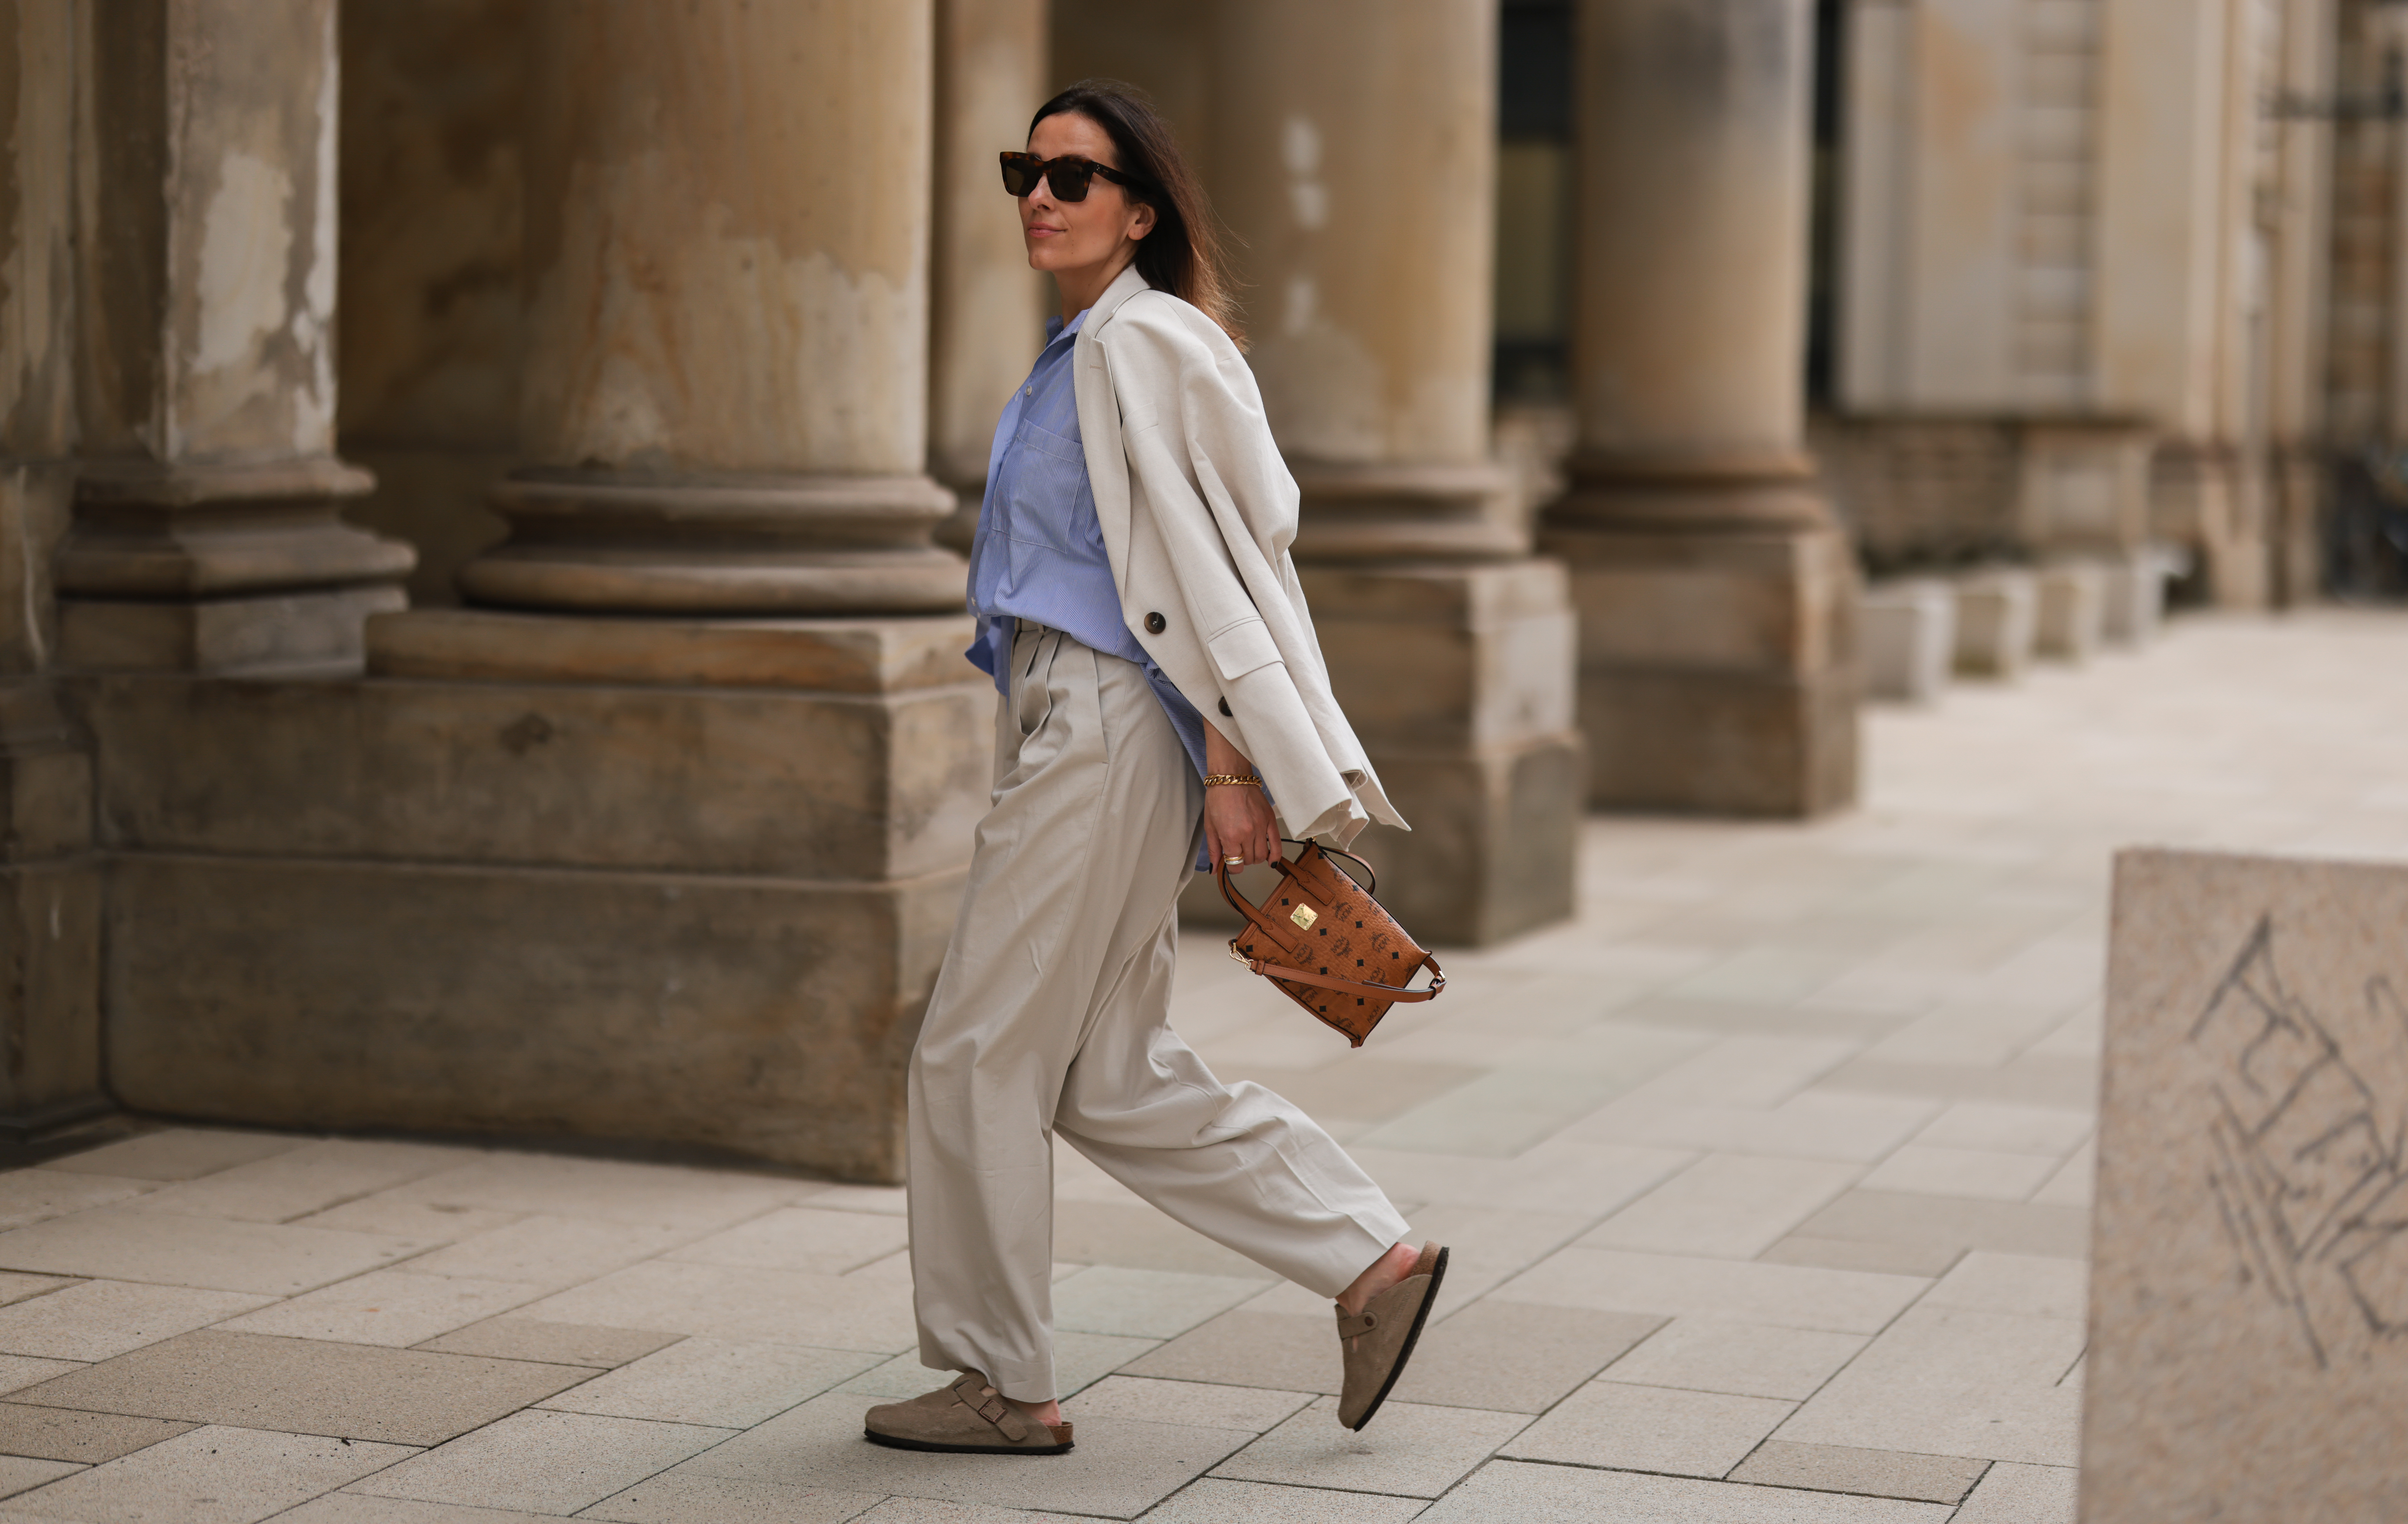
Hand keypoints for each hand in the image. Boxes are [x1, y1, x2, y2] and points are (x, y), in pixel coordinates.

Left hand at [1202, 718, 1278, 868]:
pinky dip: (1274, 856)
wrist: (1231, 778)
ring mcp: (1260, 827)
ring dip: (1255, 857)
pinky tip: (1271, 861)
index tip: (1229, 862)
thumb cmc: (1218, 799)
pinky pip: (1276, 844)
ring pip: (1262, 855)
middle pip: (1249, 861)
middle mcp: (1247, 834)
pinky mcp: (1269, 820)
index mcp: (1230, 836)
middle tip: (1237, 850)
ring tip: (1248, 849)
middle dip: (1242, 860)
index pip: (1235, 865)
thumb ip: (1214, 850)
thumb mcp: (1210, 826)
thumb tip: (1215, 870)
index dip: (1231, 867)